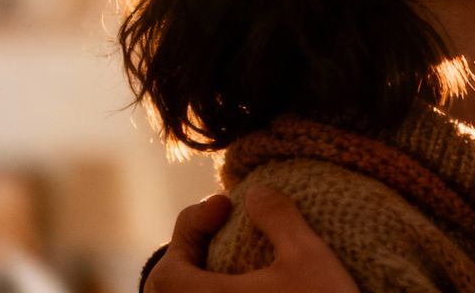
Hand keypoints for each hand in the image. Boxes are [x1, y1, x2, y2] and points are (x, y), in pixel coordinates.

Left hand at [145, 184, 358, 292]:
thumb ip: (277, 217)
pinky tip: (244, 284)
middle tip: (221, 224)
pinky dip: (214, 292)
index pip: (167, 271)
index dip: (188, 229)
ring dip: (198, 276)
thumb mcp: (307, 255)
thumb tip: (256, 191)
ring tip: (230, 255)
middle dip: (187, 251)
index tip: (226, 206)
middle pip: (166, 290)